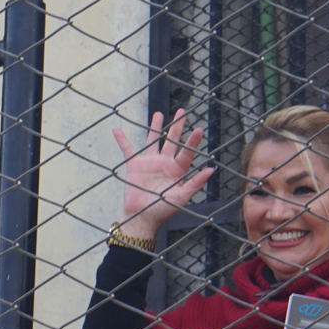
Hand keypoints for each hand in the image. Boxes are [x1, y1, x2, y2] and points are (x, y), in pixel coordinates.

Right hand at [112, 110, 214, 238]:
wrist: (142, 218)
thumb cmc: (164, 210)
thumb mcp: (182, 197)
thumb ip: (196, 183)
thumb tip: (212, 170)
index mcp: (177, 171)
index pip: (186, 152)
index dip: (192, 141)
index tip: (199, 129)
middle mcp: (165, 164)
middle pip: (172, 140)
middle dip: (177, 126)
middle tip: (182, 111)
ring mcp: (150, 163)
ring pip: (153, 140)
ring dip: (155, 127)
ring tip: (159, 114)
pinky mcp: (135, 166)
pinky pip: (128, 150)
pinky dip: (122, 140)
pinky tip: (117, 130)